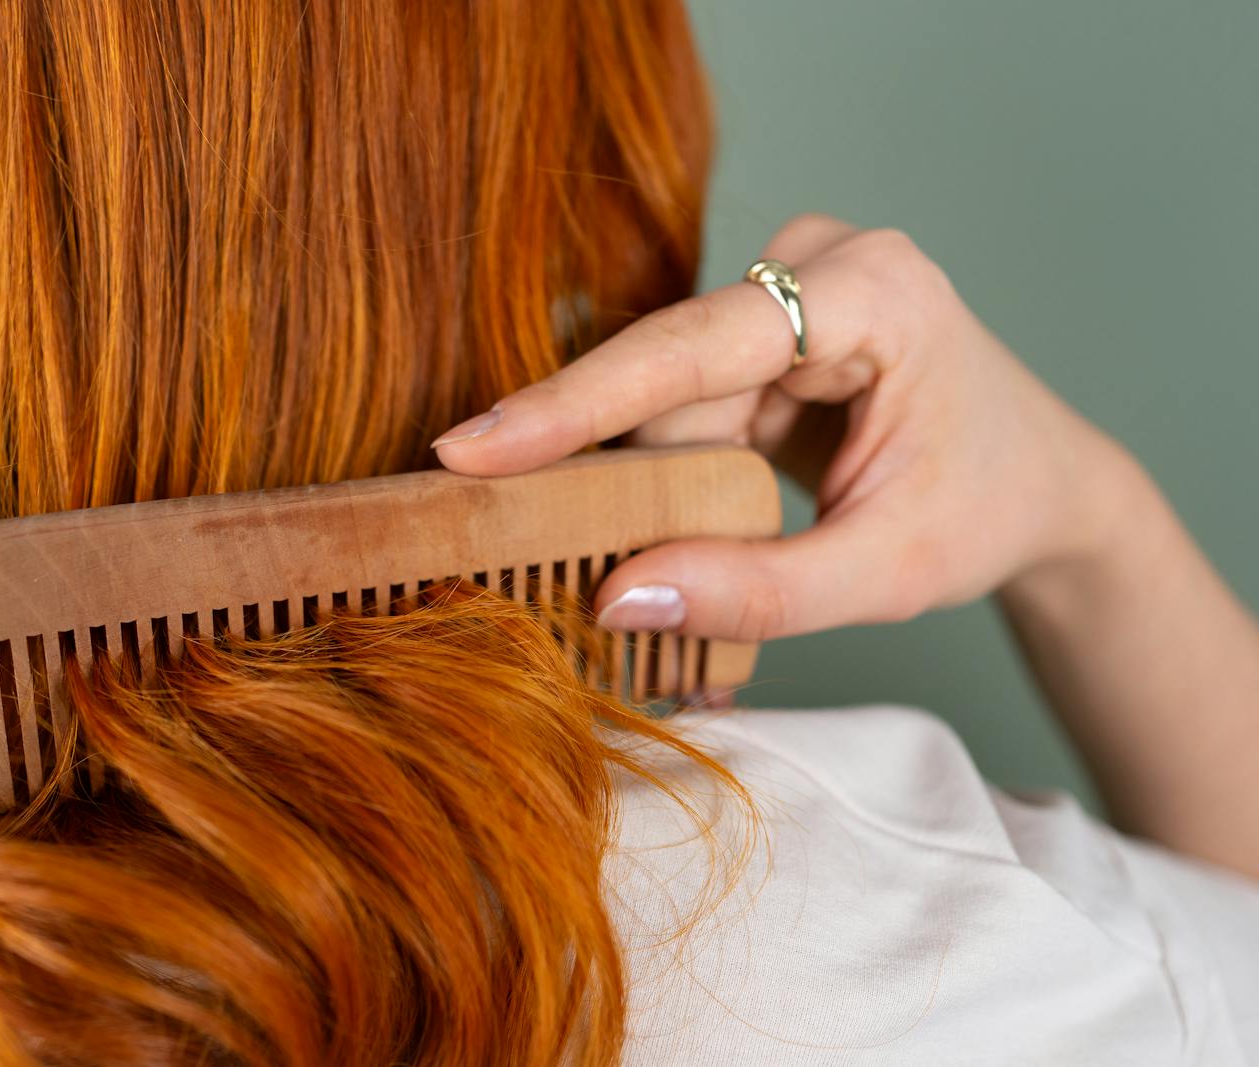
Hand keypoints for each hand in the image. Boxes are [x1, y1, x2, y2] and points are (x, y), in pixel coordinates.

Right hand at [431, 214, 1137, 641]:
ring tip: (665, 558)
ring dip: (653, 484)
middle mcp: (819, 261)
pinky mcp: (762, 322)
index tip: (468, 450)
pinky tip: (681, 522)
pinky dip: (670, 471)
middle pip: (668, 379)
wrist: (1039, 483)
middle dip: (625, 479)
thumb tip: (613, 598)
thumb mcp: (886, 574)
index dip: (574, 404)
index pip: (693, 347)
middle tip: (564, 569)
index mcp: (875, 292)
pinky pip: (679, 400)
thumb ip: (758, 592)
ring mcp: (787, 283)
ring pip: (664, 395)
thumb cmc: (984, 515)